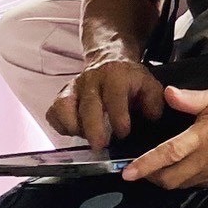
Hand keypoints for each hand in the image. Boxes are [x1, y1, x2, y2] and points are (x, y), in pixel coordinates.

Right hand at [50, 57, 166, 147]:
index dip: (118, 118)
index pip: (114, 98)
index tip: (124, 134)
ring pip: (63, 107)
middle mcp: (91, 81)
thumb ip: (154, 102)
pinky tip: (75, 132)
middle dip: (93, 129)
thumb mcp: (149, 85)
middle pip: (87, 106)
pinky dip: (61, 126)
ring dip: (74, 127)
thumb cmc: (131, 79)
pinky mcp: (61, 95)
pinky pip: (53, 113)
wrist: (109, 60)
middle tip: (100, 146)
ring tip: (87, 138)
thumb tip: (152, 118)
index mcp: (115, 77)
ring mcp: (73, 88)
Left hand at [119, 86, 207, 188]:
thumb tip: (167, 93)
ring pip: (184, 184)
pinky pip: (200, 185)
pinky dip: (188, 180)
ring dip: (169, 179)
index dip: (145, 165)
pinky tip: (187, 169)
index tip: (127, 172)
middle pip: (171, 178)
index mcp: (206, 135)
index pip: (168, 154)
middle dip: (152, 177)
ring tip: (162, 169)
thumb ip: (190, 99)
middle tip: (142, 169)